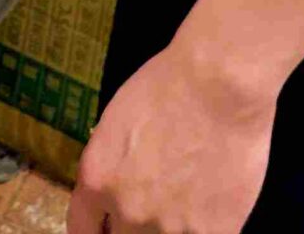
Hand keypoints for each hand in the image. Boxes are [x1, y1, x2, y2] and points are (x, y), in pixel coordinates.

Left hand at [67, 41, 274, 233]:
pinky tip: (215, 203)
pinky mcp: (213, 231)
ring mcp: (171, 227)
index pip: (82, 228)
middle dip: (133, 226)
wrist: (221, 84)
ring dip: (173, 226)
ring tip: (190, 198)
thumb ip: (111, 166)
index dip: (97, 229)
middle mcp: (128, 212)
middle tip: (155, 205)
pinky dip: (207, 225)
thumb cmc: (168, 85)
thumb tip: (117, 186)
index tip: (107, 226)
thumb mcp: (116, 123)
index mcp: (97, 181)